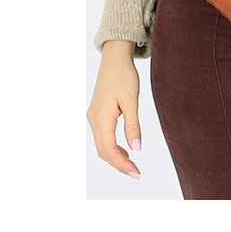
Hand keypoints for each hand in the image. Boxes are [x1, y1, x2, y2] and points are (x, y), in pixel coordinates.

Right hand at [87, 41, 142, 179]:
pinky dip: (112, 147)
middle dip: (119, 164)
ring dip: (115, 157)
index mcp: (101, 118)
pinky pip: (102, 136)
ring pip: (102, 145)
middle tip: (136, 173)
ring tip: (132, 164)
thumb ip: (133, 126)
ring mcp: (93, 117)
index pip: (109, 150)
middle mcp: (93, 119)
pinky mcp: (97, 114)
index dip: (122, 165)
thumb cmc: (124, 76)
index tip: (136, 173)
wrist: (115, 58)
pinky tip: (125, 149)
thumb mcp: (132, 101)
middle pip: (103, 151)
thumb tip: (137, 149)